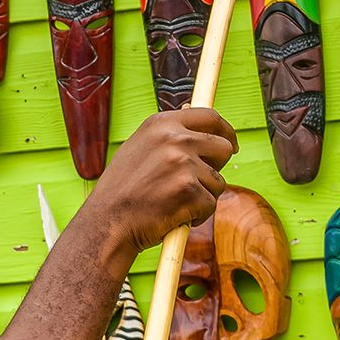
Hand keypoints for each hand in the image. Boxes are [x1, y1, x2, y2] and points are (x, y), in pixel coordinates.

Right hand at [80, 108, 237, 260]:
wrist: (108, 223)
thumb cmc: (122, 190)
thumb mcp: (139, 148)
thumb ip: (167, 134)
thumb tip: (194, 116)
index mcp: (161, 124)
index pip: (208, 116)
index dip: (225, 131)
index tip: (231, 143)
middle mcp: (174, 139)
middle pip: (223, 147)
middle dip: (217, 167)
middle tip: (198, 183)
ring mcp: (183, 164)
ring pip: (218, 181)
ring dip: (203, 196)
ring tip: (174, 202)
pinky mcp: (190, 191)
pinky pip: (211, 204)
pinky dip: (197, 215)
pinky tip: (173, 215)